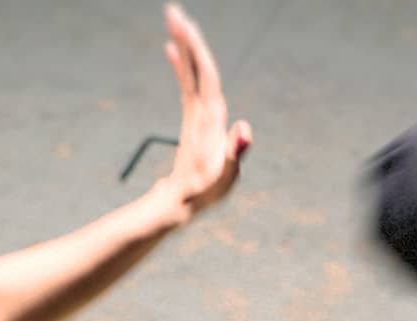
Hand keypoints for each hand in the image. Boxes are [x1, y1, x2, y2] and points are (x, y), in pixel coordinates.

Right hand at [160, 4, 251, 217]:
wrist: (189, 204)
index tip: (185, 28)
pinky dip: (180, 66)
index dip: (198, 52)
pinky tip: (169, 50)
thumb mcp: (223, 177)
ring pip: (193, 72)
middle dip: (189, 39)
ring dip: (184, 46)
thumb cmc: (206, 194)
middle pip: (201, 66)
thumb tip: (246, 127)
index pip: (209, 76)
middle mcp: (209, 110)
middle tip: (172, 10)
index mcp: (214, 118)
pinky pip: (185, 85)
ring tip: (171, 18)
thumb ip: (235, 154)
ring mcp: (200, 113)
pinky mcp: (191, 120)